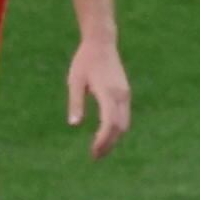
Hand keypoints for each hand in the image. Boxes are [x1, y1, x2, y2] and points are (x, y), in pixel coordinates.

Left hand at [66, 42, 131, 158]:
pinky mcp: (125, 94)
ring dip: (114, 138)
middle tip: (95, 156)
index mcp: (108, 93)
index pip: (110, 123)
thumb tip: (74, 124)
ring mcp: (125, 95)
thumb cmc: (85, 61)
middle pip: (120, 127)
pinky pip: (124, 116)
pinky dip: (116, 128)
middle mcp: (121, 96)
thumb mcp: (75, 81)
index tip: (93, 152)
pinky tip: (105, 134)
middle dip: (109, 144)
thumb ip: (76, 103)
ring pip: (124, 123)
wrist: (102, 43)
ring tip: (99, 148)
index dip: (103, 140)